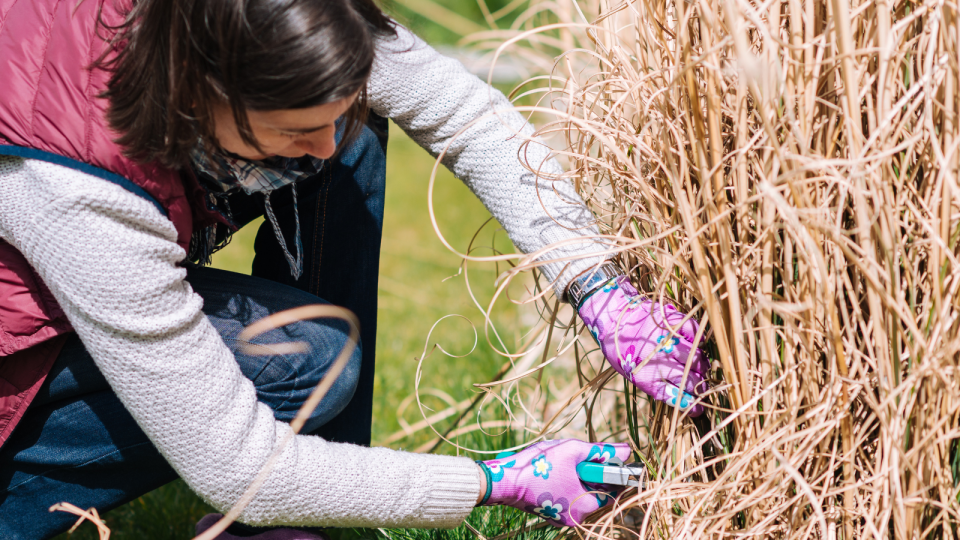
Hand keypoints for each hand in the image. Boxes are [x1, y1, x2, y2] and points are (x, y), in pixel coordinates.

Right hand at [478, 439, 630, 526]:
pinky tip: (551, 470)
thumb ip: (599, 451)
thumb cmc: (538, 466)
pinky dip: (563, 483)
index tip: (606, 458)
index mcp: (584, 507)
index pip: (610, 490)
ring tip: (561, 462)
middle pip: (594, 491)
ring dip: (575, 477)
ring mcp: (560, 517)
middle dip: (589, 473)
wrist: (503, 480)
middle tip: (577, 456)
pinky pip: (564, 496)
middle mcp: (574, 518)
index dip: (610, 471)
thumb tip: (625, 451)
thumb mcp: (571, 451)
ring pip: (578, 493)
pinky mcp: (548, 512)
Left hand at [577, 276, 708, 415]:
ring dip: (702, 366)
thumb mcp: (634, 375)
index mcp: (646, 377)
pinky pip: (694, 333)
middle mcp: (659, 359)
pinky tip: (696, 346)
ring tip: (700, 368)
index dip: (692, 404)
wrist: (612, 320)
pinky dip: (699, 340)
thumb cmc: (622, 351)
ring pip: (697, 358)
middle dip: (700, 386)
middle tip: (701, 387)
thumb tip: (682, 400)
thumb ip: (658, 387)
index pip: (678, 395)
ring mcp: (667, 339)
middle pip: (691, 378)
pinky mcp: (672, 321)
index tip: (698, 409)